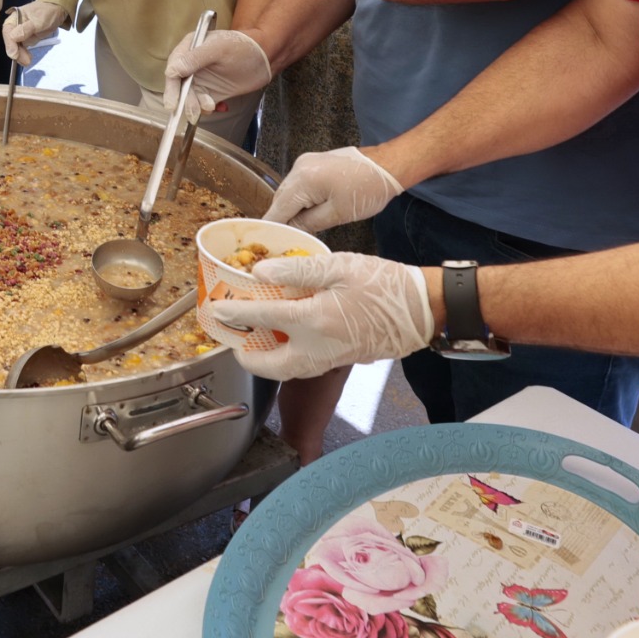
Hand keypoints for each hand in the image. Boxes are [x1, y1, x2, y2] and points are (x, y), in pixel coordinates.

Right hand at [0, 0, 64, 63]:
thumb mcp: (38, 20)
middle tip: (25, 61)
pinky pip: (22, 48)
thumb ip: (26, 29)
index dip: (10, 45)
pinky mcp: (25, 39)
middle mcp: (14, 27)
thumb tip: (13, 37)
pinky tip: (28, 58)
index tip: (15, 55)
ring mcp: (20, 34)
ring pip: (16, 47)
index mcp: (14, 19)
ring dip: (20, 55)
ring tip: (28, 61)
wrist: (56, 11)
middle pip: (11, 42)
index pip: (8, 33)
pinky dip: (24, 54)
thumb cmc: (47, 13)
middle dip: (16, 52)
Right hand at [164, 26, 272, 113]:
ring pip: (191, 98)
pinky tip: (222, 107)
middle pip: (180, 87)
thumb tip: (172, 71)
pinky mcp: (212, 91)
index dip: (171, 87)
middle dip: (186, 101)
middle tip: (193, 113)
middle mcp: (192, 65)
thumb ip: (194, 59)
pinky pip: (204, 104)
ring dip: (199, 106)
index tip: (172, 104)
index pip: (174, 69)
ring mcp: (202, 79)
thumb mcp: (218, 49)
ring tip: (212, 106)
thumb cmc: (243, 46)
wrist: (266, 57)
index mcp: (189, 48)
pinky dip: (210, 109)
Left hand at [212, 248, 434, 379]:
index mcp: (314, 320)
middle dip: (245, 356)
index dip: (234, 312)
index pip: (261, 318)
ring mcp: (330, 359)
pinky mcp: (340, 361)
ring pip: (286, 370)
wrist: (422, 310)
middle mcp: (318, 348)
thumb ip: (297, 271)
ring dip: (266, 358)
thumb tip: (262, 272)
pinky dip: (287, 356)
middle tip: (235, 336)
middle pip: (267, 365)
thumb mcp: (339, 266)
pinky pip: (304, 366)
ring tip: (256, 335)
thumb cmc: (384, 284)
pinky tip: (288, 335)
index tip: (216, 309)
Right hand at [266, 146, 405, 231]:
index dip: (274, 228)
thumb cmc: (368, 190)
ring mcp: (305, 162)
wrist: (387, 165)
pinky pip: (298, 184)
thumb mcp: (338, 214)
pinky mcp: (312, 163)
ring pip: (288, 192)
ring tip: (299, 228)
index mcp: (303, 180)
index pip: (278, 209)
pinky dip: (300, 199)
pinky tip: (308, 211)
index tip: (270, 245)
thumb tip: (291, 231)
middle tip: (286, 240)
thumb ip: (308, 223)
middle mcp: (299, 167)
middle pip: (280, 199)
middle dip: (282, 219)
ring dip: (291, 209)